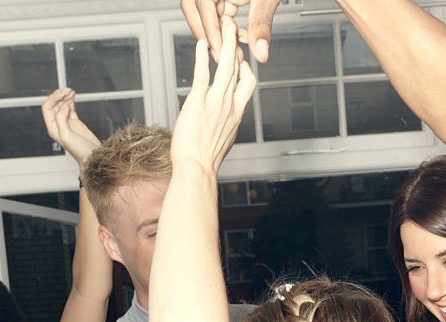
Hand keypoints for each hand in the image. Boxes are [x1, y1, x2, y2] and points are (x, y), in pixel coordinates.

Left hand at [42, 87, 101, 167]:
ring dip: (65, 96)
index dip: (54, 99)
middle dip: (59, 95)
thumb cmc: (80, 152)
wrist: (93, 157)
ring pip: (62, 105)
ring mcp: (67, 122)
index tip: (62, 94)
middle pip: (54, 104)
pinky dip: (71, 101)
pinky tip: (73, 96)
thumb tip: (63, 105)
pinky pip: (70, 108)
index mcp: (53, 128)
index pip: (47, 108)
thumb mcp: (67, 135)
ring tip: (71, 91)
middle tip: (67, 90)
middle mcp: (58, 124)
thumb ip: (61, 119)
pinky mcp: (75, 122)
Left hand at [172, 20, 256, 173]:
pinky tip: (201, 45)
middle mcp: (229, 105)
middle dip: (236, 46)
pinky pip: (203, 74)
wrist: (197, 169)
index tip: (239, 59)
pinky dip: (203, 57)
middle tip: (234, 30)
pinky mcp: (198, 102)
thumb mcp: (222, 141)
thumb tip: (218, 125)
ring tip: (224, 28)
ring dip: (225, 44)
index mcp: (236, 114)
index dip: (245, 68)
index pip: (248, 84)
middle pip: (238, 69)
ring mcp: (215, 103)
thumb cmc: (205, 161)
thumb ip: (222, 126)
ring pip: (225, 66)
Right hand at [180, 0, 281, 62]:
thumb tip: (260, 51)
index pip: (203, 4)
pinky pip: (217, 11)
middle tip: (220, 55)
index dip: (210, 30)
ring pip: (204, 12)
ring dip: (216, 33)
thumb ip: (261, 24)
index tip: (219, 50)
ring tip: (230, 51)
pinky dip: (225, 28)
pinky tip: (238, 39)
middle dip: (207, 34)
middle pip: (194, 8)